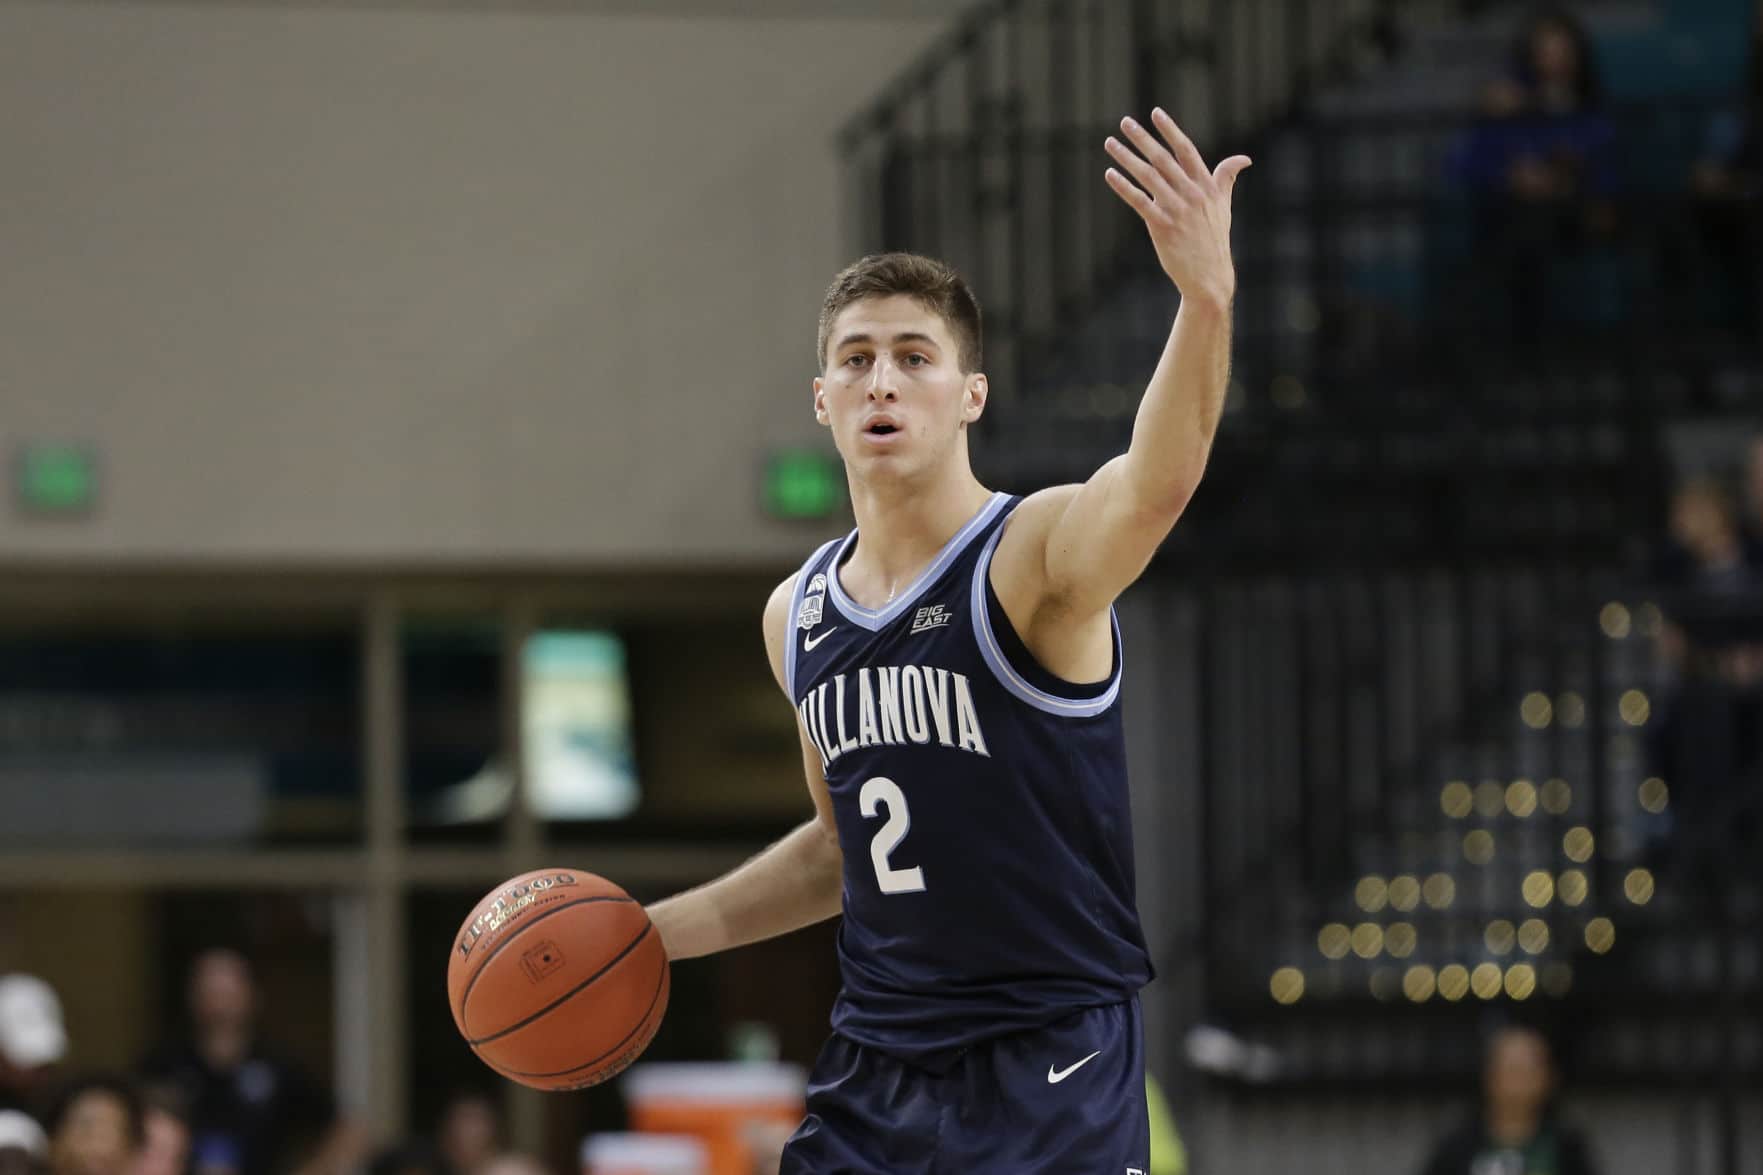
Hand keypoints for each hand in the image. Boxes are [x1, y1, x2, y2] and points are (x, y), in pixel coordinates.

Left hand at [1105, 108, 1249, 307]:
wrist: (1209, 275)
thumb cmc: (1214, 239)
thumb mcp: (1223, 206)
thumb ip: (1226, 178)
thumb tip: (1244, 159)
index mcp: (1206, 186)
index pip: (1186, 150)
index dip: (1170, 130)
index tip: (1156, 113)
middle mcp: (1191, 194)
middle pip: (1163, 159)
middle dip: (1142, 138)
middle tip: (1125, 122)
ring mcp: (1177, 210)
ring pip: (1148, 176)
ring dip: (1127, 158)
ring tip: (1110, 144)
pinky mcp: (1162, 226)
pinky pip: (1139, 201)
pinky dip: (1124, 187)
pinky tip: (1110, 174)